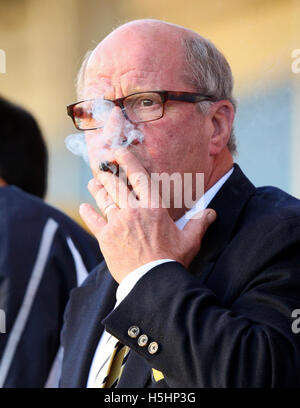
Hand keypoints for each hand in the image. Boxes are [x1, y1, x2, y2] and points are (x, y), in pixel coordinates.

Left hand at [79, 149, 215, 282]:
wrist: (152, 281)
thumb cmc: (171, 260)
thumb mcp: (189, 240)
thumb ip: (199, 223)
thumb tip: (211, 212)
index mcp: (153, 207)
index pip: (139, 177)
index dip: (127, 161)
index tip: (118, 152)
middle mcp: (133, 210)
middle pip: (116, 185)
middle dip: (107, 174)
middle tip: (101, 167)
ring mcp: (117, 223)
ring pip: (103, 200)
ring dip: (97, 189)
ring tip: (92, 182)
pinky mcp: (105, 238)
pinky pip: (93, 221)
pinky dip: (88, 212)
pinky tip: (83, 206)